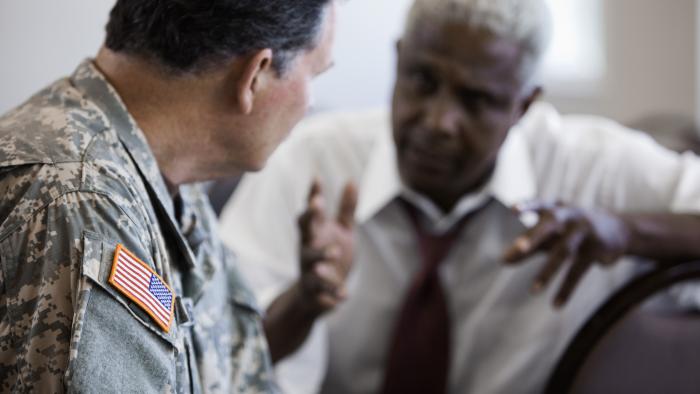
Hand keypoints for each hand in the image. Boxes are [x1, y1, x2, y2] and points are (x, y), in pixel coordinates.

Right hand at [296, 179, 356, 315]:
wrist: (316, 296)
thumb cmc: (330, 257)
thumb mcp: (341, 231)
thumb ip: (346, 209)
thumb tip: (352, 181)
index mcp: (315, 232)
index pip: (312, 211)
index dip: (313, 194)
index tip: (317, 177)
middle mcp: (308, 248)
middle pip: (305, 230)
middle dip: (309, 217)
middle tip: (315, 203)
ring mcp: (311, 270)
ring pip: (313, 261)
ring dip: (321, 255)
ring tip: (333, 251)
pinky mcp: (317, 292)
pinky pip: (324, 292)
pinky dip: (334, 293)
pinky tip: (345, 295)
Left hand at [503, 201, 629, 307]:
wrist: (618, 229)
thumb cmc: (572, 230)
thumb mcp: (550, 235)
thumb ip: (527, 246)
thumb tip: (503, 261)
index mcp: (556, 209)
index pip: (539, 205)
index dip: (527, 205)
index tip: (513, 209)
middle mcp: (570, 216)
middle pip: (551, 224)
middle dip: (535, 236)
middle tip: (519, 248)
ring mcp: (585, 232)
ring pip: (564, 251)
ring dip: (548, 271)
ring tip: (533, 291)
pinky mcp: (597, 249)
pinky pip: (578, 271)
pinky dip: (566, 289)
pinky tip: (556, 305)